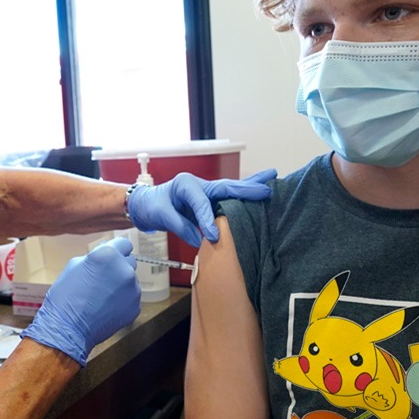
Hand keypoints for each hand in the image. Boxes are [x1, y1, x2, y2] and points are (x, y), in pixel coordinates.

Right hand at [21, 237, 140, 366]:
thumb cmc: (66, 296)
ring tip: (103, 296)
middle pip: (129, 261)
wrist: (68, 328)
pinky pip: (131, 298)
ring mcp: (133, 290)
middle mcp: (125, 270)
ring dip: (121, 284)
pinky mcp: (135, 307)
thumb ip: (96, 256)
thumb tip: (106, 254)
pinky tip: (107, 307)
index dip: (116, 250)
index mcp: (108, 255)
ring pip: (130, 281)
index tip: (112, 257)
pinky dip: (122, 300)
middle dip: (119, 267)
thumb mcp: (74, 265)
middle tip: (103, 278)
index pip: (124, 244)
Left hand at [126, 169, 276, 247]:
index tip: (213, 236)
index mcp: (186, 185)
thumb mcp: (160, 215)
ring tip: (272, 178)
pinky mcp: (211, 200)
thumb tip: (200, 240)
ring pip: (232, 189)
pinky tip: (260, 192)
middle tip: (267, 189)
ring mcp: (207, 192)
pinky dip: (245, 195)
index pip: (201, 202)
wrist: (146, 204)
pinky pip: (230, 198)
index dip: (207, 219)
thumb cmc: (152, 206)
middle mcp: (201, 185)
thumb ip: (180, 226)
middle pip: (226, 187)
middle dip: (246, 189)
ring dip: (252, 186)